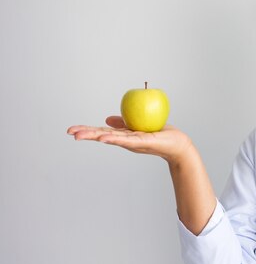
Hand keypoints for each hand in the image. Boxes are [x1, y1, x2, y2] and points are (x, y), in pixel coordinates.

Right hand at [67, 116, 192, 164]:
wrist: (177, 144)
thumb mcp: (138, 125)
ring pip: (111, 138)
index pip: (101, 132)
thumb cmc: (160, 134)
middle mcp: (126, 140)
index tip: (70, 130)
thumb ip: (123, 122)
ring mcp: (133, 142)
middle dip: (86, 134)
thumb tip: (107, 119)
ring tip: (81, 136)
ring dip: (95, 136)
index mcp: (123, 135)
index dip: (87, 130)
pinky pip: (127, 140)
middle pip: (102, 136)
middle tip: (70, 132)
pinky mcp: (143, 142)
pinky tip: (103, 138)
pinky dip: (114, 139)